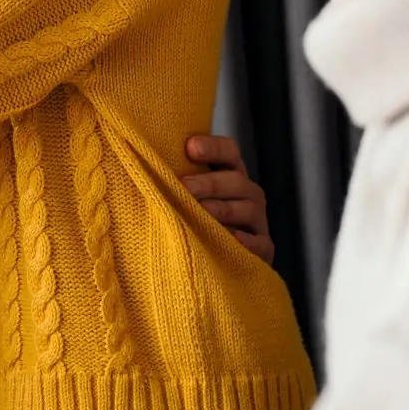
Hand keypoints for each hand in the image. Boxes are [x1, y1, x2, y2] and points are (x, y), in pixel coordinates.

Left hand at [183, 134, 273, 263]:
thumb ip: (176, 178)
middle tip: (185, 186)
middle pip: (236, 180)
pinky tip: (231, 237)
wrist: (220, 262)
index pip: (228, 151)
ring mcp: (257, 221)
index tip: (190, 146)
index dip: (213, 147)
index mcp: (230, 174)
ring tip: (201, 210)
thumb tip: (144, 161)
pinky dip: (246, 241)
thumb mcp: (189, 195)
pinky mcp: (264, 248)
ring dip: (223, 209)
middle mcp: (248, 193)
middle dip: (209, 182)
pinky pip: (260, 243)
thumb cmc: (196, 218)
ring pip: (247, 209)